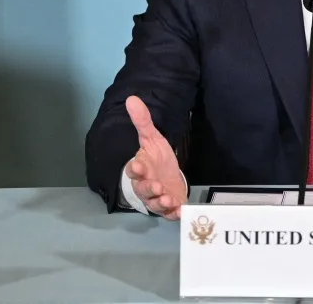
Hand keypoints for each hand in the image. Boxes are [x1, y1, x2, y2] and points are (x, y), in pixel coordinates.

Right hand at [123, 95, 186, 217]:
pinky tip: (181, 212)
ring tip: (167, 199)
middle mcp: (146, 186)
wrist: (169, 178)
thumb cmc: (158, 159)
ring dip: (160, 202)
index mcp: (141, 168)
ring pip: (155, 204)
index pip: (133, 169)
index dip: (135, 169)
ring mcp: (157, 198)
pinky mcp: (169, 208)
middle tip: (156, 186)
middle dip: (148, 188)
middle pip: (142, 190)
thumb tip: (132, 99)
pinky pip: (169, 214)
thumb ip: (143, 122)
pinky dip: (174, 214)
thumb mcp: (153, 139)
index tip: (139, 166)